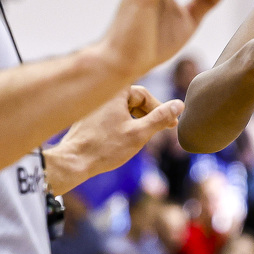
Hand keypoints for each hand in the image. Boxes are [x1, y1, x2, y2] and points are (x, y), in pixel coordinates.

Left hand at [47, 86, 181, 193]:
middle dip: (149, 115)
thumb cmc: (105, 147)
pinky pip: (112, 116)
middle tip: (163, 130)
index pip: (145, 95)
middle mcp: (102, 94)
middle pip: (133, 100)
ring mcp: (93, 106)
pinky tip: (126, 140)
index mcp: (114, 92)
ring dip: (137, 121)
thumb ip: (161, 118)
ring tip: (145, 137)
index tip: (171, 124)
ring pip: (123, 109)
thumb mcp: (139, 133)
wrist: (74, 161)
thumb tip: (179, 104)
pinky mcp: (88, 119)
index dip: (160, 110)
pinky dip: (123, 124)